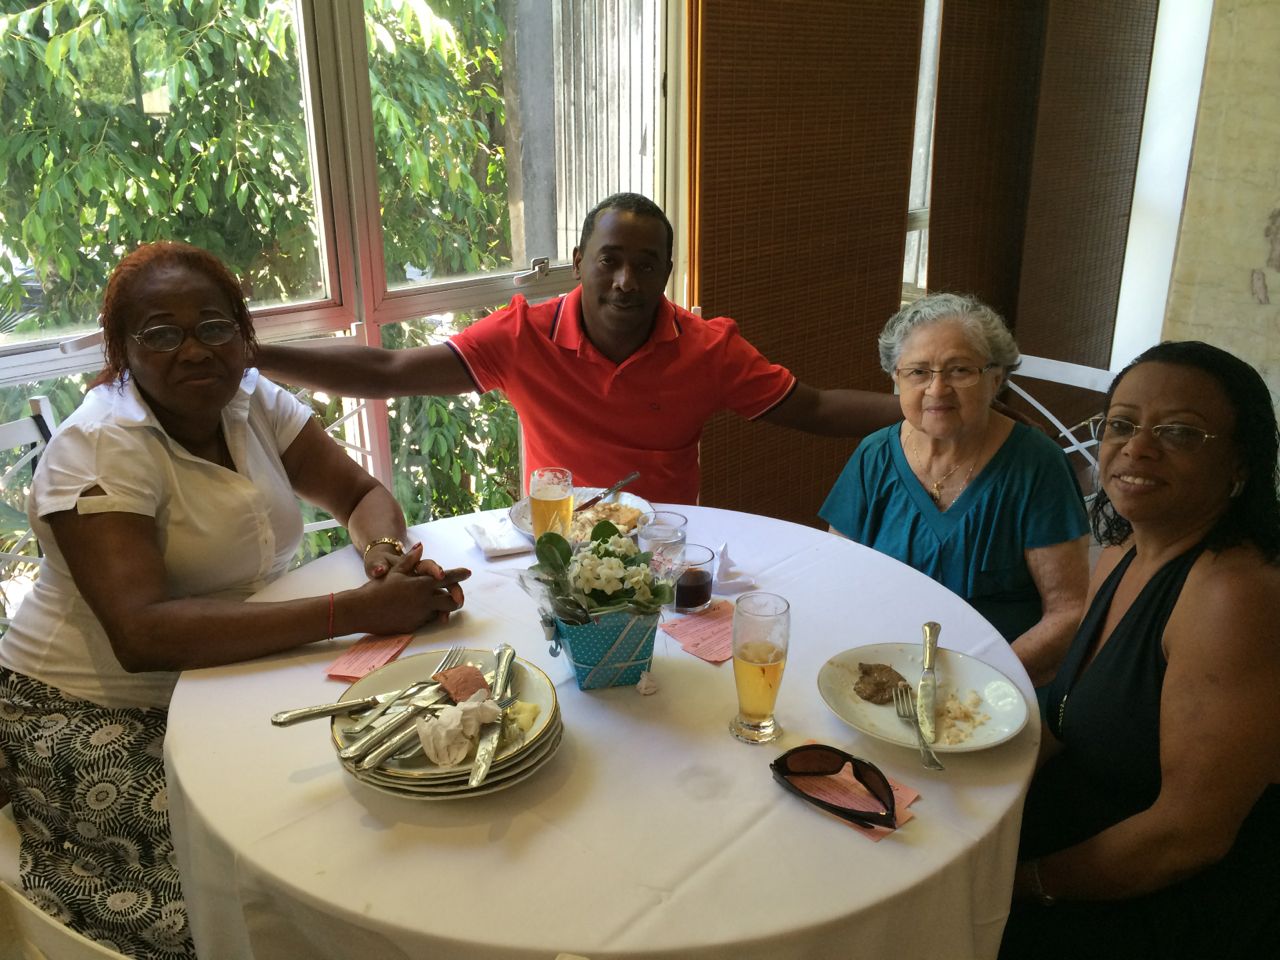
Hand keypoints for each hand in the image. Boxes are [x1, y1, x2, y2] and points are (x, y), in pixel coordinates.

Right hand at [344, 545, 468, 633]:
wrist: (362, 610)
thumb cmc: (377, 588)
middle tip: (456, 595)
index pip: (447, 578)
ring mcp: (421, 615)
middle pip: (452, 601)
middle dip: (456, 598)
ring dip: (442, 607)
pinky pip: (428, 620)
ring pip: (441, 612)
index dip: (459, 575)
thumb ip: (411, 560)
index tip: (467, 572)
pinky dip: (429, 614)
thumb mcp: (395, 571)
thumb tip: (421, 546)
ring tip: (437, 602)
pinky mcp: (415, 626)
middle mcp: (424, 601)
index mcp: (421, 584)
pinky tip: (420, 610)